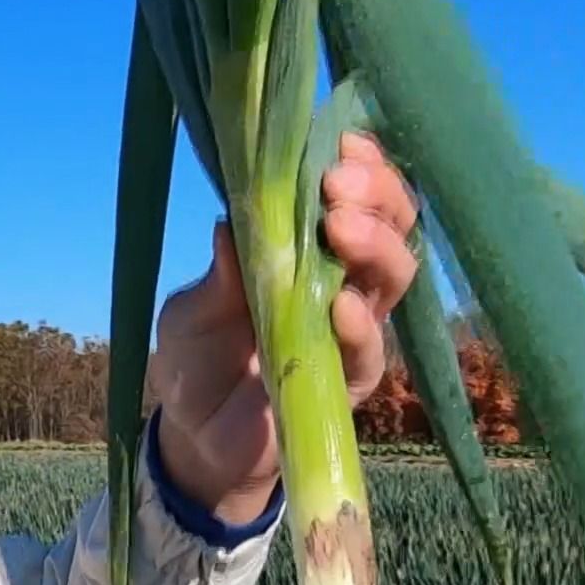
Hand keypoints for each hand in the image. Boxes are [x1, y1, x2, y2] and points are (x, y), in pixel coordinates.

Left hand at [151, 132, 418, 523]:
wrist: (195, 441)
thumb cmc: (195, 361)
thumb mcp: (189, 313)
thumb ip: (216, 277)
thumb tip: (232, 222)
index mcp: (305, 248)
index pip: (352, 193)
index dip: (358, 163)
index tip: (341, 143)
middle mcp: (342, 279)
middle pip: (391, 223)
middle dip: (374, 195)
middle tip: (338, 185)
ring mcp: (353, 329)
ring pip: (395, 275)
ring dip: (374, 246)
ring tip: (340, 228)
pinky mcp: (351, 380)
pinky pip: (370, 347)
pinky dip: (360, 323)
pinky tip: (341, 305)